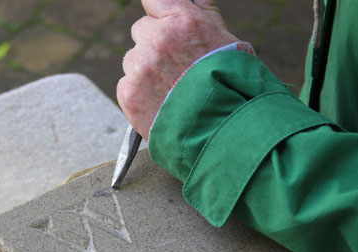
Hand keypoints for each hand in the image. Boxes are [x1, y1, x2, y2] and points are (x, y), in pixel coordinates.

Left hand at [117, 0, 238, 139]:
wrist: (222, 132)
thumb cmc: (232, 86)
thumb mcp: (227, 40)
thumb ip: (202, 12)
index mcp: (183, 21)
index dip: (159, 13)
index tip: (162, 24)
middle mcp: (158, 40)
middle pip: (141, 30)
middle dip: (154, 44)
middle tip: (175, 67)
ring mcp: (140, 67)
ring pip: (132, 59)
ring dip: (144, 70)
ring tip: (170, 90)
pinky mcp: (129, 93)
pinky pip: (126, 84)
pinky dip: (139, 94)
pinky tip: (161, 103)